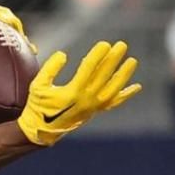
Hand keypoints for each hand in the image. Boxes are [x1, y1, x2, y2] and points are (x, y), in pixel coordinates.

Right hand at [16, 40, 139, 145]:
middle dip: (113, 59)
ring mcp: (93, 106)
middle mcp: (86, 100)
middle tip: (122, 45)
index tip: (104, 44)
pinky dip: (126, 95)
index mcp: (72, 92)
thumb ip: (49, 68)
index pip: (88, 69)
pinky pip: (114, 102)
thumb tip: (63, 55)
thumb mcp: (37, 85)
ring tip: (132, 61)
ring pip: (114, 89)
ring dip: (124, 74)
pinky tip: (137, 87)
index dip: (97, 55)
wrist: (42, 131)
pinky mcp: (95, 111)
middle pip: (104, 76)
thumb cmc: (38, 106)